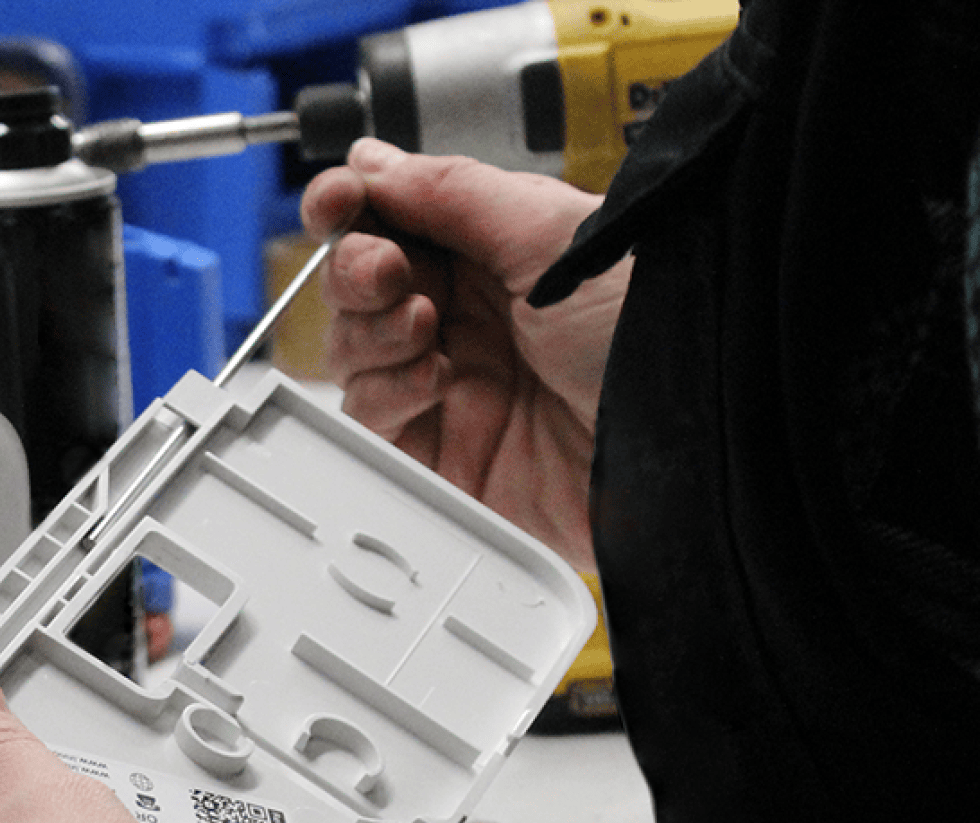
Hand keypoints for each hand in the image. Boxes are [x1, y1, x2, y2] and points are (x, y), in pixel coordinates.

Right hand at [303, 138, 628, 571]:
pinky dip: (383, 392)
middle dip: (357, 268)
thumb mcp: (551, 235)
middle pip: (358, 284)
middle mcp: (469, 318)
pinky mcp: (439, 455)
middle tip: (388, 269)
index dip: (354, 208)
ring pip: (351, 349)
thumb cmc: (655, 339)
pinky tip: (430, 381)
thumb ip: (451, 192)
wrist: (689, 449)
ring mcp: (450, 387)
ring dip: (369, 329)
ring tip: (422, 327)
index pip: (394, 221)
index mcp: (496, 254)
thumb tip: (374, 161)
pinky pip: (368, 418)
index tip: (340, 201)